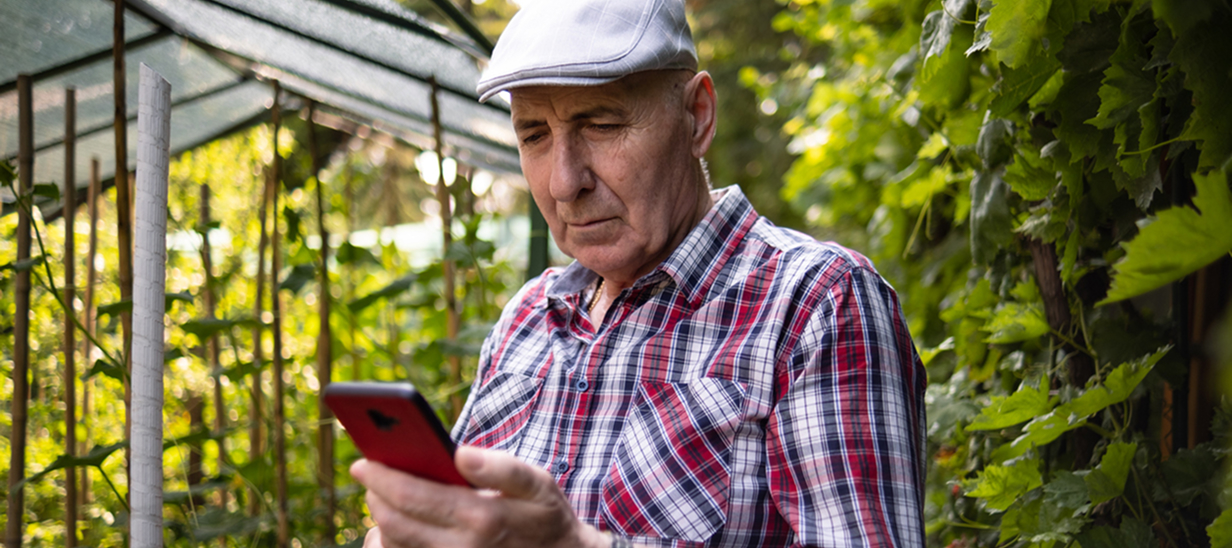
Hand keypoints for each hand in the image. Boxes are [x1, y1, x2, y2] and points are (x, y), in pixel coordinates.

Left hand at [351, 446, 610, 547]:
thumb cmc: (545, 517)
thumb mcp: (539, 484)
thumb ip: (502, 468)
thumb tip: (461, 454)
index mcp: (482, 519)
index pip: (412, 497)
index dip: (381, 478)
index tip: (362, 462)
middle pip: (394, 524)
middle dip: (375, 496)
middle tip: (369, 475)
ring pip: (394, 546)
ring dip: (381, 520)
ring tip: (383, 497)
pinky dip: (391, 543)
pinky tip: (396, 527)